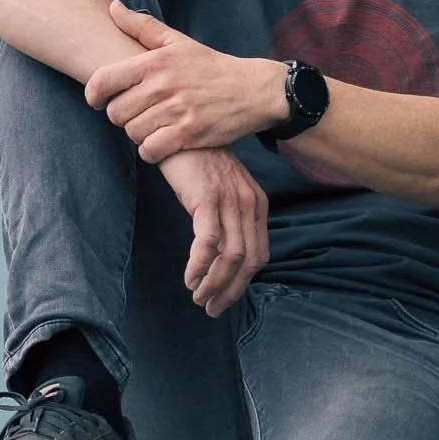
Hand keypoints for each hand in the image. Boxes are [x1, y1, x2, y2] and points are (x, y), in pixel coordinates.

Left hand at [85, 2, 280, 163]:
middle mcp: (163, 85)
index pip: (103, 80)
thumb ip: (142, 27)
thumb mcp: (178, 42)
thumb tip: (113, 7)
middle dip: (121, 116)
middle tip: (136, 113)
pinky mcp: (189, 134)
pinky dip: (151, 151)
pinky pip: (151, 150)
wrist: (253, 90)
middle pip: (115, 112)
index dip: (93, 95)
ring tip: (151, 126)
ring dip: (138, 133)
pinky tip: (159, 143)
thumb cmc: (210, 66)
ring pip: (132, 133)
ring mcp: (176, 111)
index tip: (98, 101)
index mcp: (155, 61)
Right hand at [158, 146, 268, 315]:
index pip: (258, 255)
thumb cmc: (196, 162)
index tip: (223, 297)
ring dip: (214, 283)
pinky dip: (200, 265)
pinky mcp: (207, 199)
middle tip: (210, 307)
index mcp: (257, 205)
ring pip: (230, 257)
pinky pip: (209, 242)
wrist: (179, 132)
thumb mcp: (221, 190)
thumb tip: (220, 254)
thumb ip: (228, 216)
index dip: (242, 283)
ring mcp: (230, 201)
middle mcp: (249, 205)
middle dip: (230, 290)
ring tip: (198, 297)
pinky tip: (189, 277)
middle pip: (248, 262)